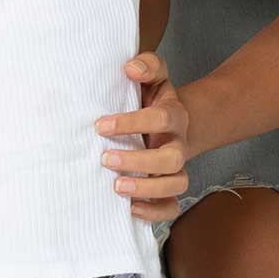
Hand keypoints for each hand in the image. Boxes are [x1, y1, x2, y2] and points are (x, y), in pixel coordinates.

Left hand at [96, 51, 189, 223]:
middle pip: (171, 159)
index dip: (131, 122)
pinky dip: (154, 212)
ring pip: (175, 184)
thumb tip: (130, 68)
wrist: (168, 123)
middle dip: (138, 161)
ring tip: (116, 186)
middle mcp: (177, 144)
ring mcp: (175, 168)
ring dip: (147, 188)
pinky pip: (171, 207)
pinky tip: (130, 208)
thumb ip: (146, 65)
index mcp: (173, 115)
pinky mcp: (168, 188)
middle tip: (106, 158)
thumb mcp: (153, 77)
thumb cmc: (151, 99)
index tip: (100, 125)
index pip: (160, 118)